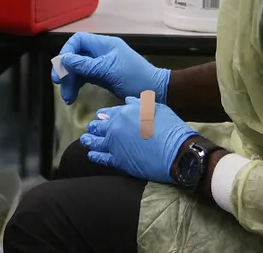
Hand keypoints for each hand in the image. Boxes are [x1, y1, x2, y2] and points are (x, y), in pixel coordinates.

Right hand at [52, 33, 169, 105]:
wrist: (155, 92)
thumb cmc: (135, 78)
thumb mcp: (109, 71)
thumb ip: (86, 65)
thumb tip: (64, 59)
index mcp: (105, 45)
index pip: (79, 40)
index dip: (67, 50)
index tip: (61, 66)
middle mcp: (101, 52)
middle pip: (76, 56)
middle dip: (66, 70)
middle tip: (59, 83)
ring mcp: (102, 65)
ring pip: (78, 69)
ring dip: (70, 82)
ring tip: (67, 98)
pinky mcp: (103, 77)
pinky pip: (85, 78)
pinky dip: (77, 86)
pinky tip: (72, 96)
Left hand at [80, 97, 197, 183]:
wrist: (177, 152)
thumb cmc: (172, 129)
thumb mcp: (158, 109)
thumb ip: (140, 104)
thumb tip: (128, 101)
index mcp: (126, 112)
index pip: (110, 112)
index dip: (105, 115)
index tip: (100, 116)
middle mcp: (117, 127)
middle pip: (100, 126)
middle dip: (95, 127)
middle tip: (90, 128)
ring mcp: (115, 145)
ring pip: (96, 142)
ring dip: (90, 140)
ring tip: (85, 140)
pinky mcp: (118, 161)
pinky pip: (102, 158)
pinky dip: (95, 156)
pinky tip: (91, 155)